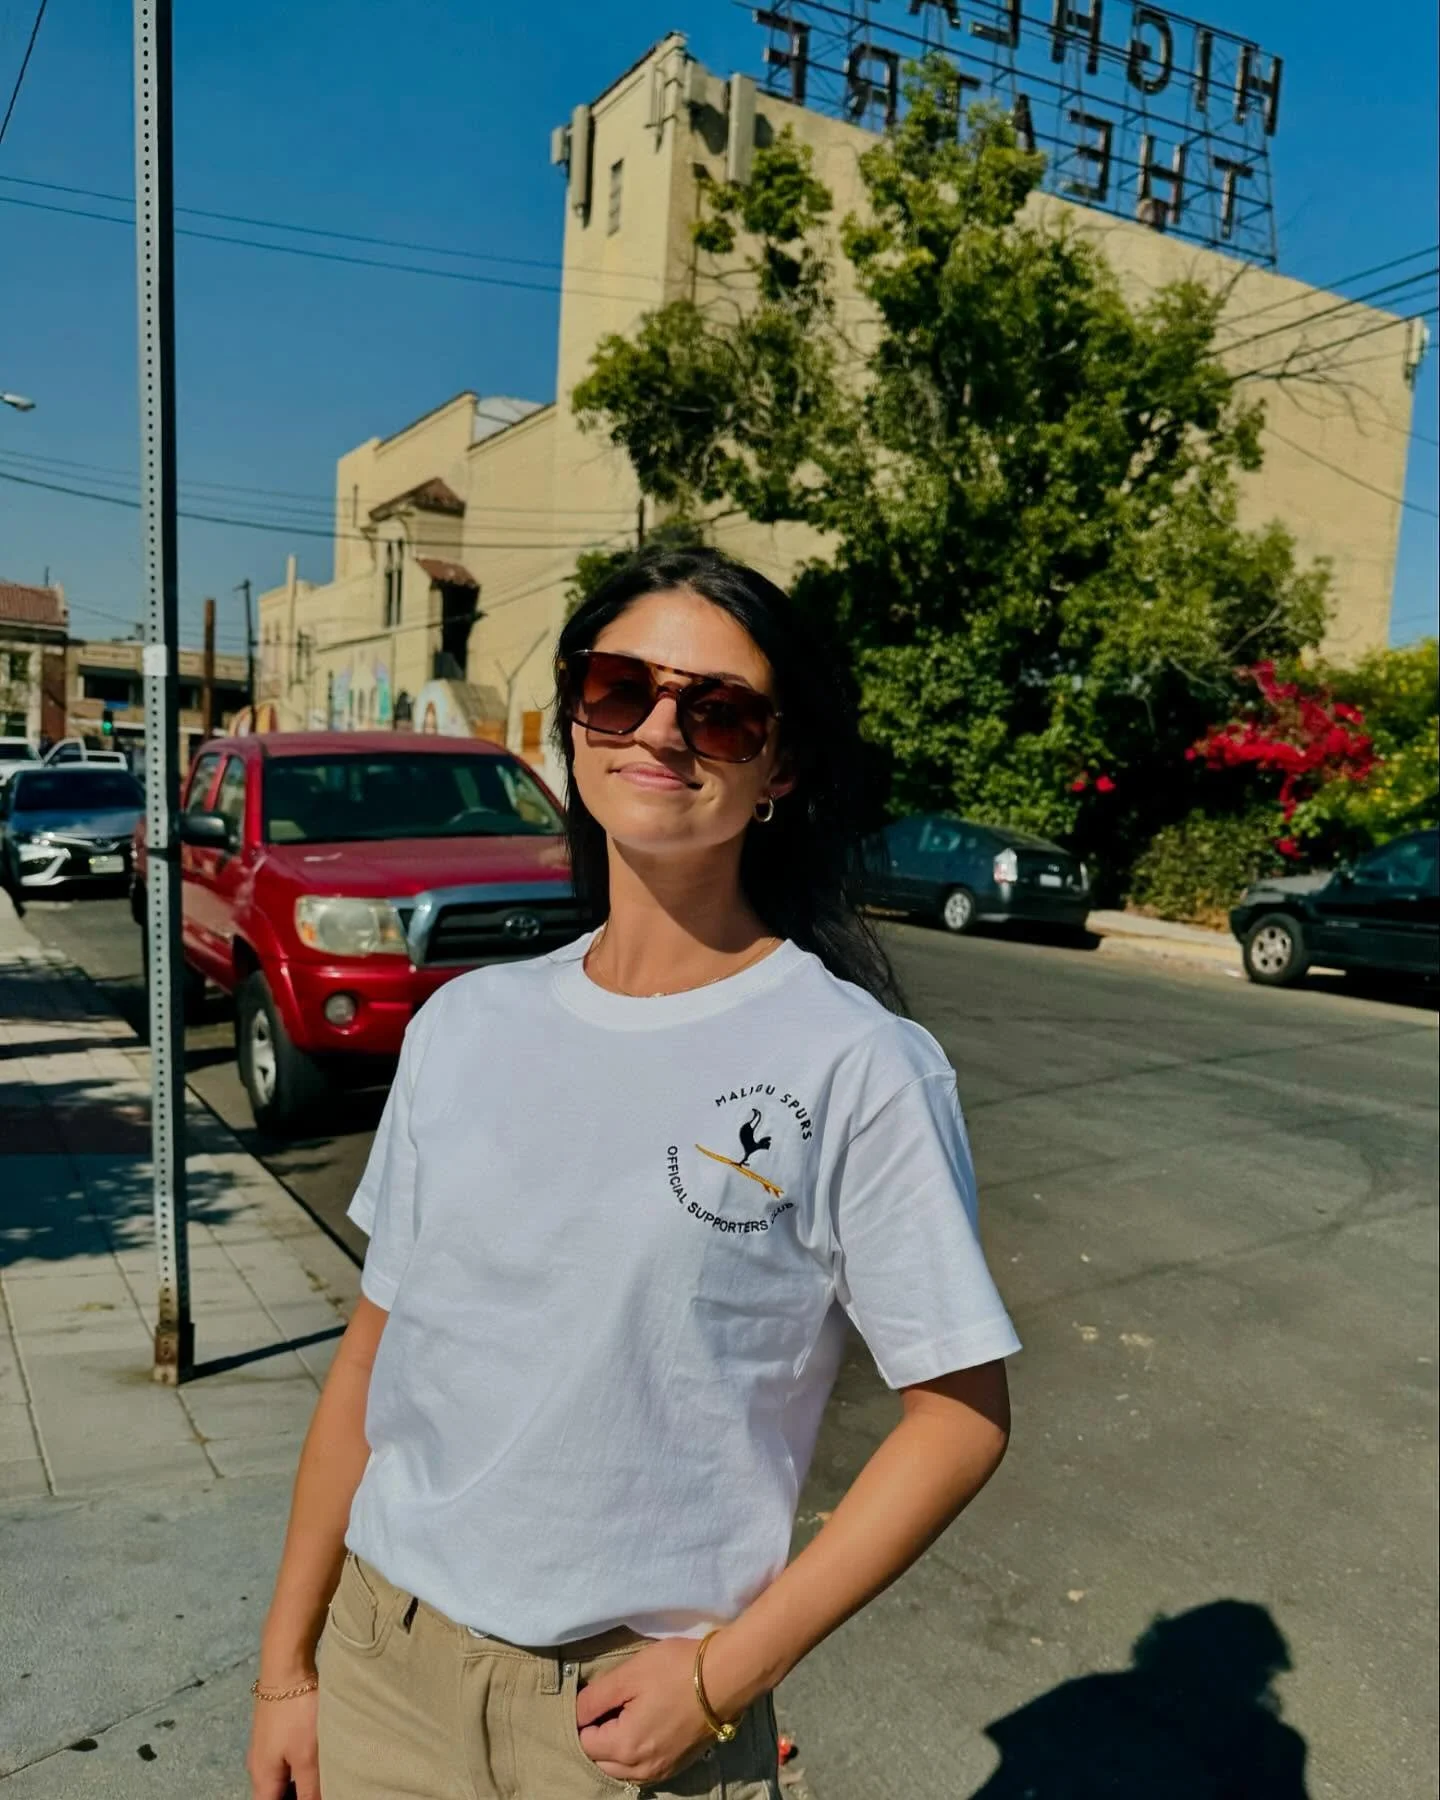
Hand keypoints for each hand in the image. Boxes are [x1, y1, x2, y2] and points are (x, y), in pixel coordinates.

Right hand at [246, 1687, 320, 1799]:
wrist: (286, 1666)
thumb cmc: (295, 1713)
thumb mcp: (308, 1756)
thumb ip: (311, 1789)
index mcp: (263, 1780)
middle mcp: (260, 1767)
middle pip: (275, 1796)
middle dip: (296, 1796)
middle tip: (321, 1790)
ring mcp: (267, 1748)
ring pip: (282, 1779)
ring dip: (299, 1784)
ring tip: (323, 1780)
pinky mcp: (277, 1732)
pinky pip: (287, 1761)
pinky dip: (299, 1768)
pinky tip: (319, 1760)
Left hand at [576, 1636, 732, 1786]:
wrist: (727, 1677)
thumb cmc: (675, 1670)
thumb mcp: (628, 1674)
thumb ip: (595, 1698)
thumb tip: (576, 1713)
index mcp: (625, 1747)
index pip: (584, 1743)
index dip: (582, 1720)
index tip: (594, 1698)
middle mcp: (641, 1769)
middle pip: (600, 1762)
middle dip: (596, 1739)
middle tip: (607, 1707)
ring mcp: (662, 1771)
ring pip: (621, 1771)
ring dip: (614, 1751)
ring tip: (623, 1718)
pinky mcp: (678, 1766)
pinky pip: (643, 1772)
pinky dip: (634, 1758)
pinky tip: (642, 1731)